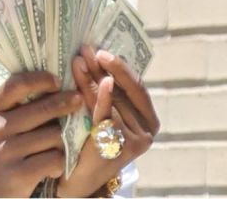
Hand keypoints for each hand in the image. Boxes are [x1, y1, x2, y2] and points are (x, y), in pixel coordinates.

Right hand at [0, 71, 82, 197]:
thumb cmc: (4, 147)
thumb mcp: (2, 121)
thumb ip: (21, 104)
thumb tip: (58, 81)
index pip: (17, 84)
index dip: (40, 79)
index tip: (57, 81)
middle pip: (42, 109)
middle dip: (65, 103)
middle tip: (79, 99)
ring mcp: (5, 151)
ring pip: (53, 136)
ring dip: (63, 139)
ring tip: (61, 143)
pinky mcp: (17, 174)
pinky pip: (54, 159)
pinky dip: (59, 162)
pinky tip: (54, 165)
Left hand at [57, 46, 159, 196]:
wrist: (78, 175)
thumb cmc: (89, 138)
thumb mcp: (101, 110)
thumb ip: (103, 89)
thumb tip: (91, 54)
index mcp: (147, 117)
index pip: (135, 85)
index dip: (119, 66)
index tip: (100, 50)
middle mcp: (147, 128)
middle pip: (125, 90)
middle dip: (106, 68)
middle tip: (89, 50)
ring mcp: (137, 138)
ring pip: (113, 101)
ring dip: (95, 78)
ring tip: (78, 61)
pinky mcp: (122, 147)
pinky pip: (110, 116)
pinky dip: (104, 97)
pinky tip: (101, 82)